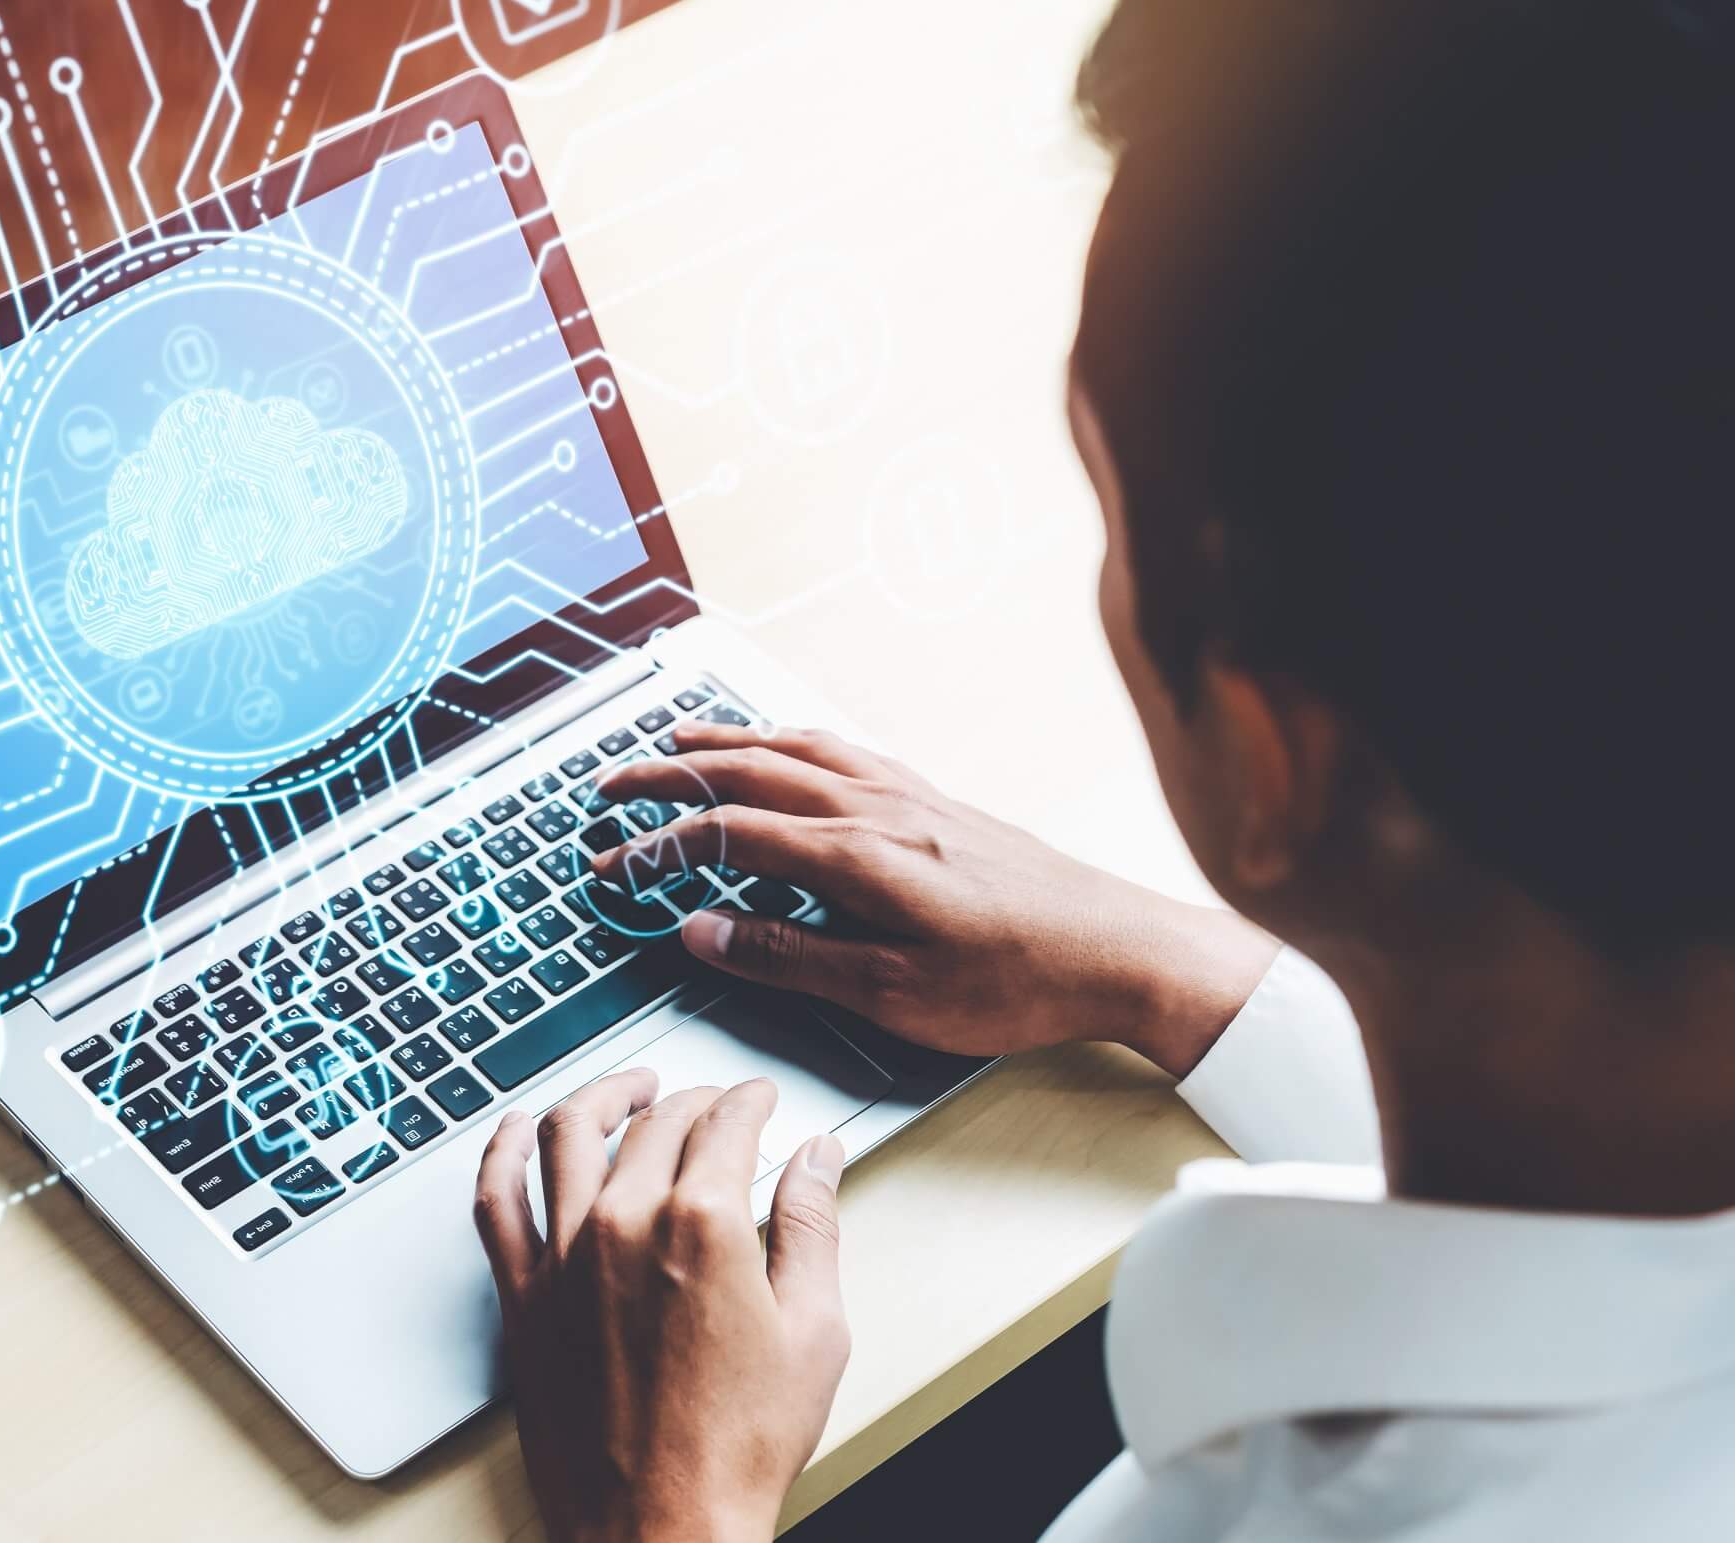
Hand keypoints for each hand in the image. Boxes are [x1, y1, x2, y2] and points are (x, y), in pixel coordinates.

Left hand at [475, 1071, 848, 1542]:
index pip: (726, 1122)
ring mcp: (563, 1257)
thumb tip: (818, 1160)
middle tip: (714, 1105)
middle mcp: (624, 1225)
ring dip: (604, 1096)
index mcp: (703, 1225)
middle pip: (656, 1122)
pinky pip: (496, 1199)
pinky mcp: (522, 1297)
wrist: (660, 1529)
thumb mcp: (814, 1333)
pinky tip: (520, 1131)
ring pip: (568, 1134)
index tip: (759, 1100)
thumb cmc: (736, 1448)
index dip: (750, 1100)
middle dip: (693, 1099)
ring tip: (628, 1091)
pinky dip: (504, 1150)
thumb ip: (813, 1228)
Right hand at [595, 721, 1279, 1073]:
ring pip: (799, 747)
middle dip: (672, 772)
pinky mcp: (940, 801)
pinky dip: (793, 739)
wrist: (1122, 949)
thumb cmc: (1018, 983)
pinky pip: (845, 749)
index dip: (659, 849)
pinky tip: (791, 747)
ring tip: (682, 738)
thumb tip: (704, 931)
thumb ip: (790, 959)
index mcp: (856, 857)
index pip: (729, 834)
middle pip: (751, 771)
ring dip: (730, 740)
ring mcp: (911, 797)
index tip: (612, 868)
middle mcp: (878, 809)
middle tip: (614, 783)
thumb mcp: (893, 996)